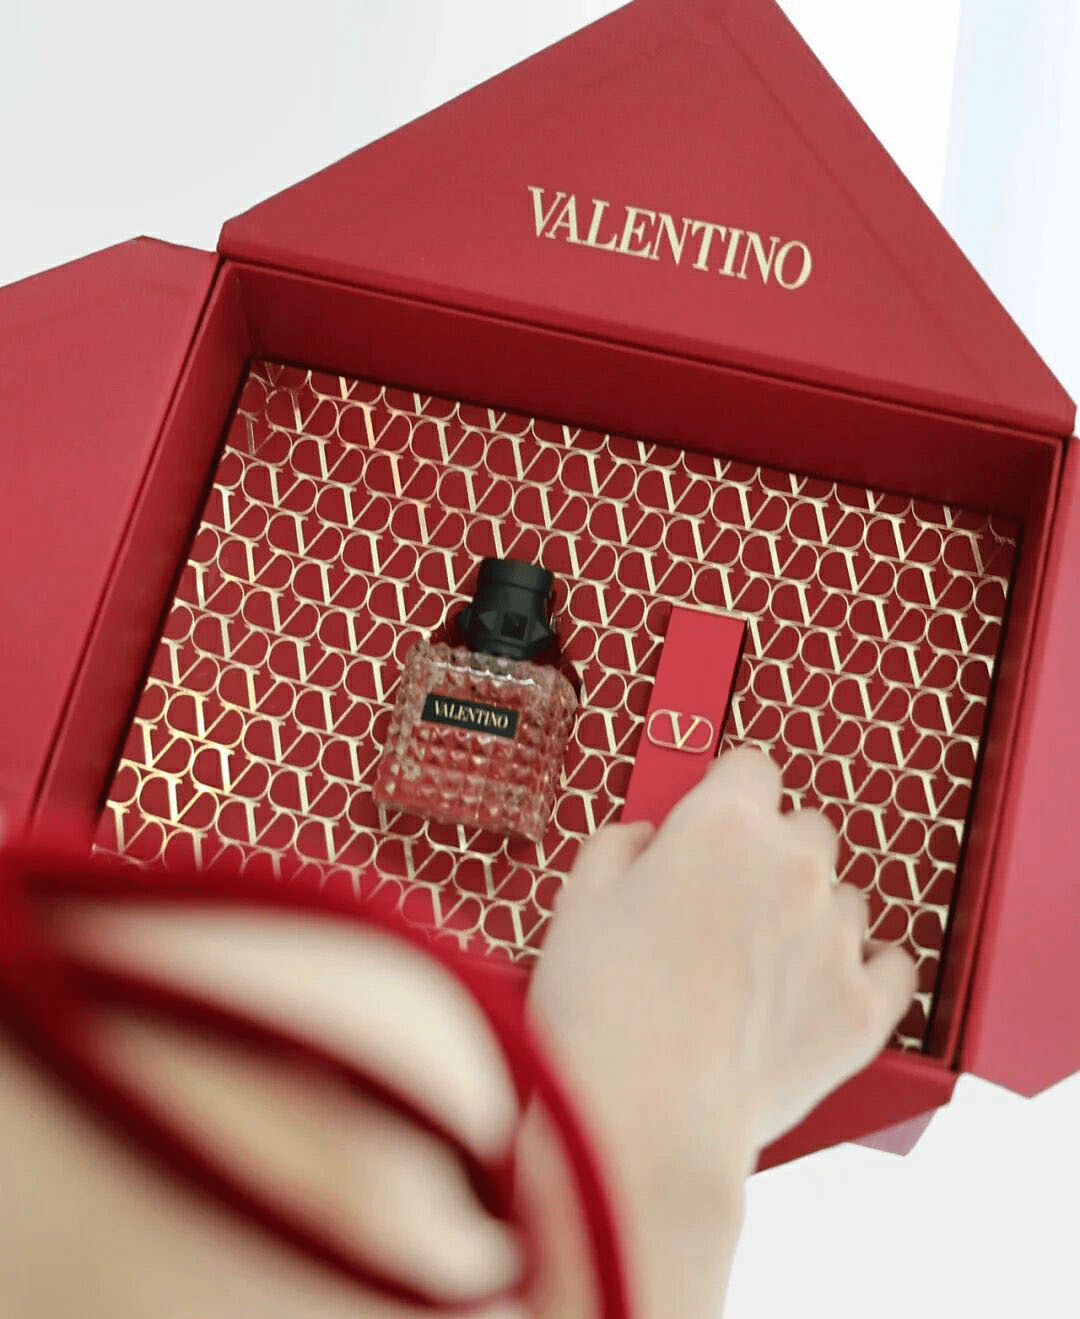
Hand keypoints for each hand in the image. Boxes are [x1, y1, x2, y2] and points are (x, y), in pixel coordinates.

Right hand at [527, 745, 916, 1315]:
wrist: (640, 1123)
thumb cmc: (597, 1009)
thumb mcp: (578, 901)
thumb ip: (620, 846)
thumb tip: (651, 839)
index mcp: (722, 826)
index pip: (751, 767)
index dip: (727, 794)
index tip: (713, 822)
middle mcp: (793, 867)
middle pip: (806, 827)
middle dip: (772, 853)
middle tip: (726, 906)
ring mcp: (836, 939)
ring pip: (846, 897)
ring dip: (813, 914)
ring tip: (762, 966)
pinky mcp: (865, 1010)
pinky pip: (894, 967)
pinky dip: (865, 972)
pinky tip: (826, 988)